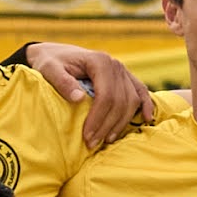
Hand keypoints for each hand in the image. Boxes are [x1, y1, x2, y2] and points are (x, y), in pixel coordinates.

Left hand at [16, 39, 150, 144]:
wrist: (55, 53)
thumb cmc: (50, 62)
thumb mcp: (49, 69)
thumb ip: (62, 82)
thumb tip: (79, 99)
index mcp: (99, 61)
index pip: (106, 95)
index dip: (98, 118)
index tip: (87, 136)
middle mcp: (115, 65)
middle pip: (120, 101)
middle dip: (108, 125)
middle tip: (93, 143)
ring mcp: (122, 71)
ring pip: (131, 101)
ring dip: (122, 122)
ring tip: (107, 139)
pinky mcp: (125, 77)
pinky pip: (140, 91)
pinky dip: (146, 105)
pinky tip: (146, 119)